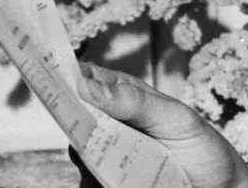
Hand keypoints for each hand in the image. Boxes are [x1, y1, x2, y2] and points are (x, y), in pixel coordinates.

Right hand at [77, 62, 247, 187]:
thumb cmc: (201, 147)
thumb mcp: (176, 119)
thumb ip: (135, 101)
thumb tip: (86, 84)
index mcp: (125, 98)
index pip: (86, 80)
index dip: (63, 74)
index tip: (45, 72)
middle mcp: (109, 126)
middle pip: (72, 120)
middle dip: (70, 121)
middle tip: (89, 124)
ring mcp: (106, 158)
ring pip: (79, 157)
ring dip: (93, 160)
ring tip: (128, 162)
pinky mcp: (105, 185)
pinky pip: (89, 184)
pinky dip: (99, 183)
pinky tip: (123, 182)